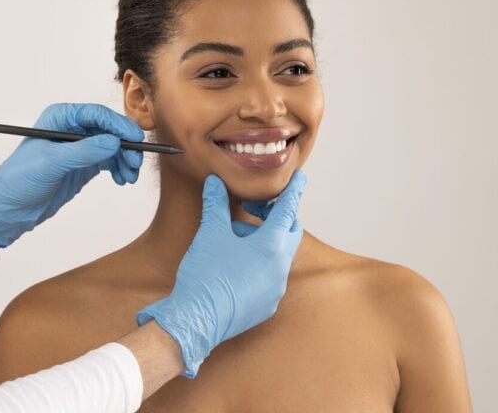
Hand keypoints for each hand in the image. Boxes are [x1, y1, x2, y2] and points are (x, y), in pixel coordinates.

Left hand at [0, 103, 143, 247]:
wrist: (8, 209)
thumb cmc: (18, 180)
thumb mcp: (51, 163)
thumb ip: (83, 151)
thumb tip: (113, 142)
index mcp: (60, 119)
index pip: (96, 115)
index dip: (119, 125)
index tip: (135, 138)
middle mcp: (72, 130)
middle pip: (110, 130)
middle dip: (126, 145)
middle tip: (135, 162)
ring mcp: (79, 148)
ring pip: (113, 147)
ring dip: (125, 159)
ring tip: (129, 176)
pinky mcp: (84, 165)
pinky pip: (110, 161)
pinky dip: (119, 168)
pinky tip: (122, 179)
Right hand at [135, 170, 306, 377]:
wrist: (198, 320)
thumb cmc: (206, 275)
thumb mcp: (210, 233)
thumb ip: (216, 204)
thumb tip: (215, 182)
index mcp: (271, 245)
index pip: (288, 209)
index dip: (293, 190)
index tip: (299, 177)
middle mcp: (280, 266)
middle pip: (290, 232)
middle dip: (276, 216)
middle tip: (256, 209)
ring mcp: (276, 288)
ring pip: (279, 256)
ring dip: (264, 242)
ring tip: (236, 239)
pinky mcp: (267, 305)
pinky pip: (271, 278)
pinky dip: (260, 265)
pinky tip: (237, 266)